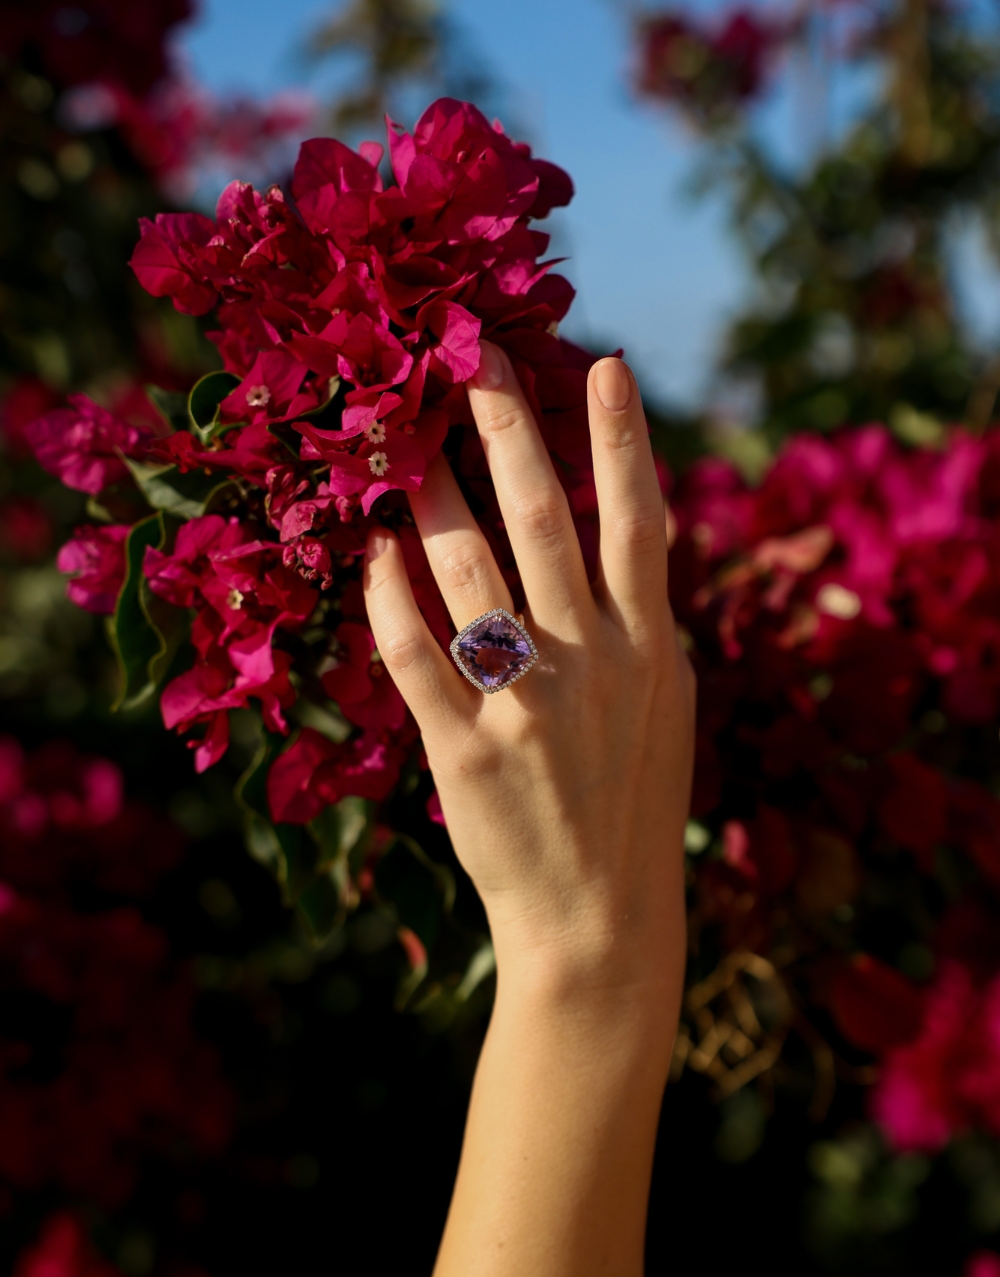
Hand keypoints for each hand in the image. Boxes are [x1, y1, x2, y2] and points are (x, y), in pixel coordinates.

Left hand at [363, 343, 694, 1006]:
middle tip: (473, 357)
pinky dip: (389, 596)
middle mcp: (594, 663)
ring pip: (469, 570)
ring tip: (399, 440)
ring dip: (429, 493)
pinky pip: (416, 652)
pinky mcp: (466, 748)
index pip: (641, 523)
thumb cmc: (632, 807)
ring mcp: (528, 704)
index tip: (607, 366)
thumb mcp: (664, 711)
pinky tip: (370, 552)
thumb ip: (643, 627)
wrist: (602, 919)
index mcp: (653, 650)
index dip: (625, 441)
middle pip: (544, 521)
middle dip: (508, 430)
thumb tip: (627, 543)